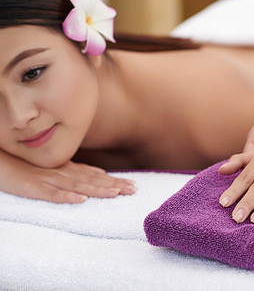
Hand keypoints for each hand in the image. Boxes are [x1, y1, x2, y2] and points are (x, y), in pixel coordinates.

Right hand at [0, 151, 136, 202]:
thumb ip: (78, 171)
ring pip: (77, 185)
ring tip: (115, 194)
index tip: (133, 186)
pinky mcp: (33, 187)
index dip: (115, 181)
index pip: (97, 177)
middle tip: (134, 190)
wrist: (2, 160)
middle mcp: (63, 172)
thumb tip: (101, 174)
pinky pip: (51, 193)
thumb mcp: (57, 167)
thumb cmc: (29, 165)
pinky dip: (66, 196)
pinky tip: (80, 200)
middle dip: (114, 185)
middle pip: (93, 180)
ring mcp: (49, 179)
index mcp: (69, 169)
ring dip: (97, 190)